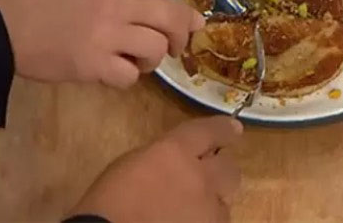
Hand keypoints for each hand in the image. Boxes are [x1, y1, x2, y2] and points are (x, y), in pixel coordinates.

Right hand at [0, 0, 204, 87]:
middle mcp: (114, 4)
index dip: (181, 13)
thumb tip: (140, 6)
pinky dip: (127, 78)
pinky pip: (129, 77)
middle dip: (182, 36)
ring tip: (134, 63)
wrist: (0, 25)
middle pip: (169, 19)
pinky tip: (113, 74)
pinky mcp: (93, 65)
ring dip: (151, 60)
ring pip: (155, 48)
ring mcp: (105, 34)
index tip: (193, 24)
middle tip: (177, 49)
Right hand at [70, 116, 243, 222]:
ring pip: (225, 201)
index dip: (223, 129)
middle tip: (206, 176)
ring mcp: (208, 210)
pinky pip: (216, 222)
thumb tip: (177, 159)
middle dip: (220, 170)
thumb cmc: (108, 202)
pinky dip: (205, 221)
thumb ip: (160, 156)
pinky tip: (186, 222)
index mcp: (174, 152)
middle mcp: (200, 177)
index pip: (210, 132)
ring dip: (211, 200)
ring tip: (189, 208)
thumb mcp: (130, 164)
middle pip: (229, 168)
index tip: (233, 128)